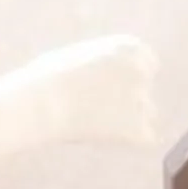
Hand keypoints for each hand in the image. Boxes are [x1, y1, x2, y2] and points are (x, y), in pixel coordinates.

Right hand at [0, 36, 159, 155]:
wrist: (39, 105)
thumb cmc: (47, 79)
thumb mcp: (78, 56)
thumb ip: (102, 62)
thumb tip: (107, 74)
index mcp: (127, 48)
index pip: (148, 64)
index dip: (130, 78)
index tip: (114, 88)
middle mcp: (140, 71)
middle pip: (144, 90)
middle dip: (128, 99)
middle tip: (98, 108)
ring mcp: (141, 100)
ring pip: (145, 114)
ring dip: (128, 119)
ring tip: (93, 123)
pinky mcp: (136, 130)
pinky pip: (145, 138)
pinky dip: (130, 140)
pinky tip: (104, 137)